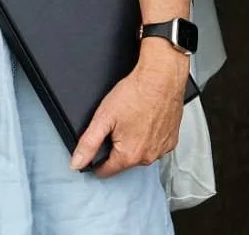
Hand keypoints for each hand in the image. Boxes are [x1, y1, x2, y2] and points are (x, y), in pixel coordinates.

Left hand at [71, 44, 188, 176]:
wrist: (161, 78)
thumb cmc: (135, 93)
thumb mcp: (103, 117)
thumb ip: (88, 143)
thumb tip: (77, 163)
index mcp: (129, 155)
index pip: (106, 171)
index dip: (96, 159)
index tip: (98, 144)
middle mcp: (148, 158)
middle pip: (123, 161)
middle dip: (117, 146)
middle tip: (117, 123)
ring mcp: (162, 150)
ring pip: (140, 153)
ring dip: (134, 141)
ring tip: (133, 119)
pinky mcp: (171, 141)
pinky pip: (155, 145)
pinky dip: (149, 136)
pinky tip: (146, 120)